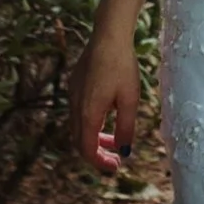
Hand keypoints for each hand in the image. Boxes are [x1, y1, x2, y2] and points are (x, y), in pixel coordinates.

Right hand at [69, 31, 145, 176]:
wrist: (108, 36)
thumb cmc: (122, 67)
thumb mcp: (130, 100)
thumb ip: (126, 128)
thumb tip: (124, 151)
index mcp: (88, 114)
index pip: (87, 150)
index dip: (100, 163)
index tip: (116, 167)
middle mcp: (75, 106)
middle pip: (80, 140)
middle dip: (98, 152)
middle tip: (116, 158)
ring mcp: (72, 94)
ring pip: (79, 126)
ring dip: (95, 137)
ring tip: (115, 138)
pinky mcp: (74, 84)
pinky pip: (78, 111)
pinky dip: (91, 122)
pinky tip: (108, 114)